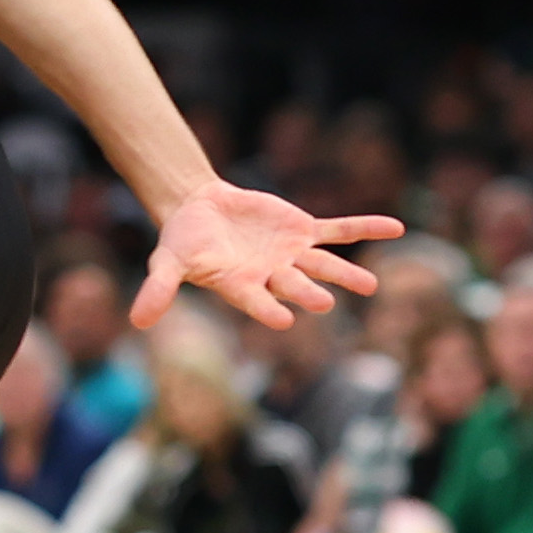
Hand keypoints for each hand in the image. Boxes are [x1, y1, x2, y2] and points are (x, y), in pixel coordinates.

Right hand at [133, 180, 399, 331]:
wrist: (200, 209)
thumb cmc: (182, 242)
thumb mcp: (166, 263)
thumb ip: (158, 290)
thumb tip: (137, 323)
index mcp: (240, 286)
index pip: (255, 301)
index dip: (268, 309)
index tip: (282, 322)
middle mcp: (271, 275)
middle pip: (293, 284)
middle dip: (308, 292)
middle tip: (325, 303)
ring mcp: (291, 254)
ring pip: (324, 264)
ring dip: (347, 274)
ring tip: (370, 286)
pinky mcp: (303, 231)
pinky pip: (338, 231)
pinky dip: (365, 228)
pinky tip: (395, 228)